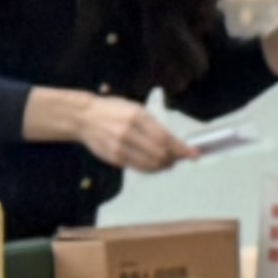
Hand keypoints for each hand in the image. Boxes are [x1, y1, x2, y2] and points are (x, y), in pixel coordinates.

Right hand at [37, 88, 197, 173]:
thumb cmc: (112, 110)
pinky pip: (138, 168)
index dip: (182, 149)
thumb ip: (154, 125)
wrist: (84, 117)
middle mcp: (128, 132)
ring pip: (150, 164)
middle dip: (174, 158)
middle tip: (180, 158)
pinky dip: (151, 169)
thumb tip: (174, 142)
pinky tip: (155, 165)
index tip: (194, 154)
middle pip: (160, 154)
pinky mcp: (114, 158)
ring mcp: (120, 147)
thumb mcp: (136, 109)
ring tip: (168, 162)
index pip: (165, 138)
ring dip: (164, 166)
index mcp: (137, 116)